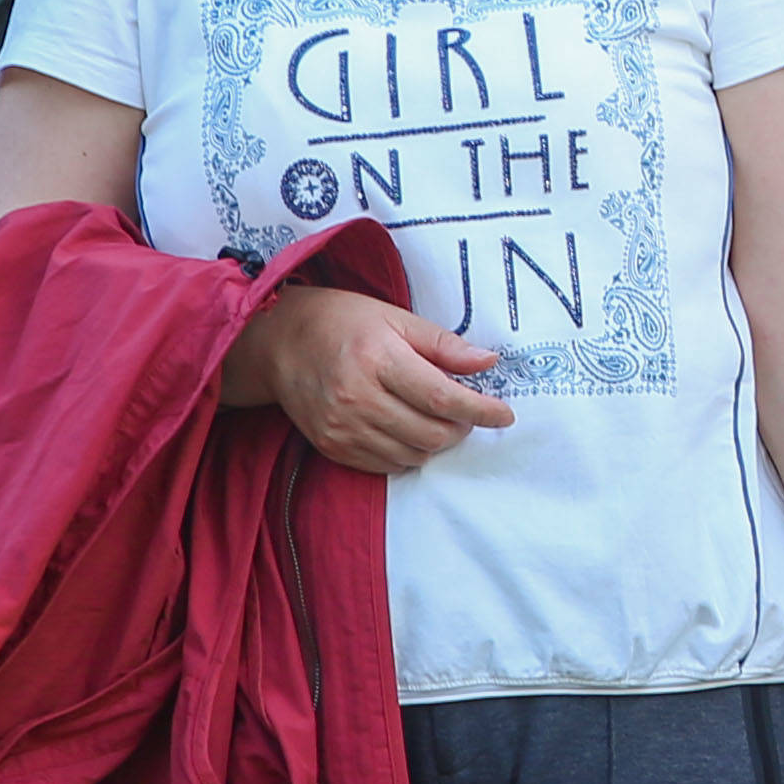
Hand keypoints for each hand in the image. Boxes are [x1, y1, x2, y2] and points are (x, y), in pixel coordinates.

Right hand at [226, 278, 514, 473]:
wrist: (279, 342)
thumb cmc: (343, 321)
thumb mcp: (395, 318)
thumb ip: (443, 344)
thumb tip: (489, 362)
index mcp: (378, 359)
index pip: (443, 398)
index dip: (481, 410)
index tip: (504, 414)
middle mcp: (357, 398)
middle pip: (431, 433)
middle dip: (461, 427)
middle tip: (466, 411)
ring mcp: (342, 427)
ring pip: (413, 454)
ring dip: (437, 442)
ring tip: (438, 419)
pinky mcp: (332, 446)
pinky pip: (386, 466)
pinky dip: (408, 453)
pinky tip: (408, 430)